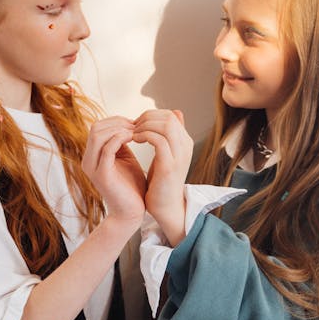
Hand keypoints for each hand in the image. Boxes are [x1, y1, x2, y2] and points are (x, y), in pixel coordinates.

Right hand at [82, 116, 146, 228]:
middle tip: (136, 125)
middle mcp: (88, 160)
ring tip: (136, 131)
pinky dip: (120, 139)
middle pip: (95, 128)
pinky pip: (107, 148)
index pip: (97, 127)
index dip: (116, 121)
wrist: (132, 212)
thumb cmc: (131, 186)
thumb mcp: (125, 158)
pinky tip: (133, 138)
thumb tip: (126, 123)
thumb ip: (121, 142)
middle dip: (117, 122)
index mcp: (92, 156)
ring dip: (119, 129)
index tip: (134, 123)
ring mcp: (93, 168)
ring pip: (98, 135)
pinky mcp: (102, 175)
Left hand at [133, 109, 193, 242]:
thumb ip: (169, 136)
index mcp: (185, 142)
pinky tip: (134, 141)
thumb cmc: (162, 181)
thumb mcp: (167, 154)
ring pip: (165, 126)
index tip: (137, 124)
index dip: (151, 115)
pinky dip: (144, 136)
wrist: (165, 207)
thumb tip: (175, 112)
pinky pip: (159, 140)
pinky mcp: (170, 166)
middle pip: (169, 117)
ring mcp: (180, 155)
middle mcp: (186, 146)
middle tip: (132, 127)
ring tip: (132, 134)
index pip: (171, 115)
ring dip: (145, 126)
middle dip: (147, 118)